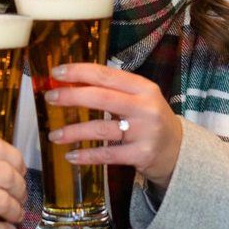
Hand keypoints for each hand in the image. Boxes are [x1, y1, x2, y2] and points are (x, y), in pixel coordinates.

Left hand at [45, 63, 182, 186]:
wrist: (178, 151)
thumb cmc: (149, 118)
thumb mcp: (139, 97)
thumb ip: (112, 89)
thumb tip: (71, 82)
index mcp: (143, 87)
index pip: (105, 75)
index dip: (78, 72)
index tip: (56, 73)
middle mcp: (145, 107)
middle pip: (101, 98)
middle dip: (71, 97)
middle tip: (50, 98)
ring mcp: (144, 132)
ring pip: (101, 129)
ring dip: (73, 132)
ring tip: (54, 135)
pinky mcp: (141, 155)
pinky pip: (107, 154)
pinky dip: (86, 155)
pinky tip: (71, 156)